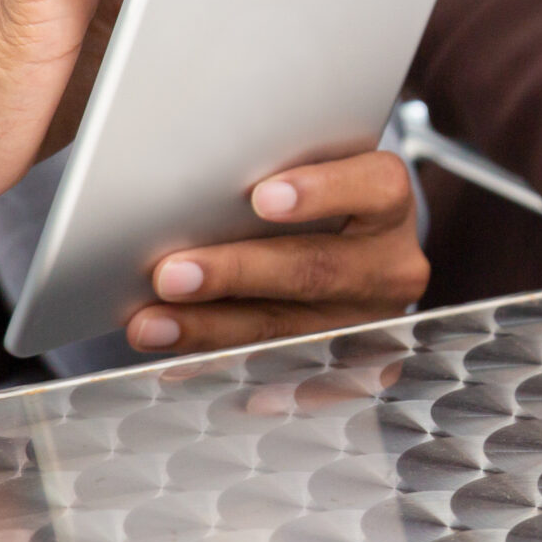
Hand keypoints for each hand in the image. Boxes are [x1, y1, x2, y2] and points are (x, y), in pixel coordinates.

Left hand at [124, 149, 429, 353]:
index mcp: (388, 201)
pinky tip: (179, 357)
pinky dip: (221, 361)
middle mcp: (388, 264)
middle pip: (318, 269)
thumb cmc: (320, 200)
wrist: (359, 253)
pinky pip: (278, 368)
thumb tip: (184, 186)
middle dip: (237, 272)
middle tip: (172, 274)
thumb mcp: (316, 173)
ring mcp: (368, 319)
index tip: (262, 197)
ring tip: (153, 324)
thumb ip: (273, 175)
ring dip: (211, 327)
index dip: (321, 191)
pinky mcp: (343, 362)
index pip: (375, 187)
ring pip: (289, 327)